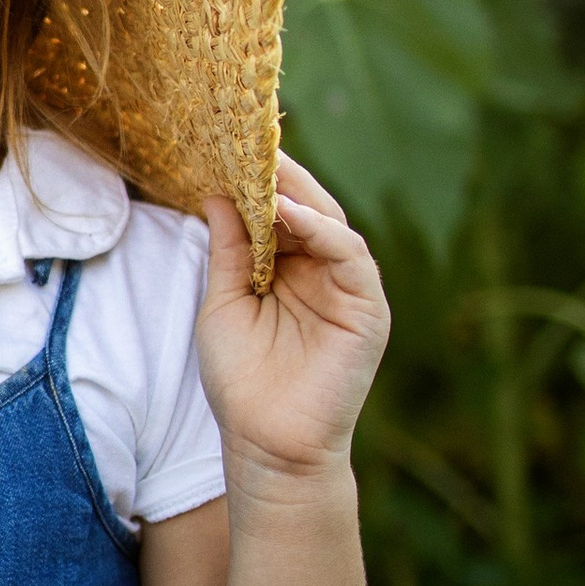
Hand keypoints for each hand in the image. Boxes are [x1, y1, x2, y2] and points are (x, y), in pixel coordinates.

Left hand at [196, 155, 388, 487]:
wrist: (267, 445)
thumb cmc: (241, 382)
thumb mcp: (223, 304)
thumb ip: (227, 251)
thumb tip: (216, 194)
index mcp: (289, 271)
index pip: (279, 213)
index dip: (256, 181)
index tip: (224, 146)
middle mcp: (323, 274)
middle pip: (308, 210)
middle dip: (279, 176)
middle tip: (247, 140)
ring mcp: (349, 290)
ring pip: (333, 224)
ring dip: (299, 196)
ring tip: (263, 171)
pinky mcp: (369, 309)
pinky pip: (351, 257)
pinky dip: (322, 231)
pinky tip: (288, 214)